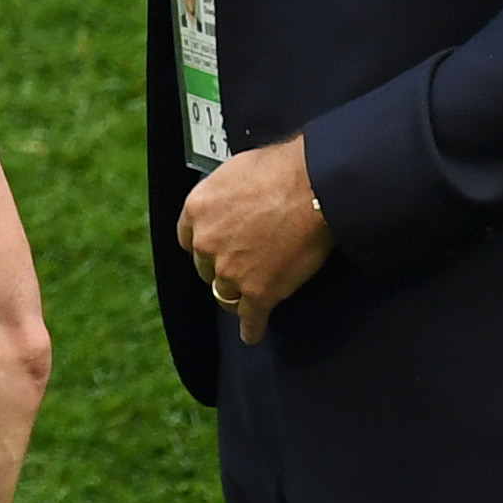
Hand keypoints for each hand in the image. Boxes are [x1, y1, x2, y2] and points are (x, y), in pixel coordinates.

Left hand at [175, 136, 331, 342]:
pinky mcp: (259, 293)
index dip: (205, 245)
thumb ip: (225, 195)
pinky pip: (250, 318)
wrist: (314, 186)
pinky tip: (252, 334)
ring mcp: (231, 271)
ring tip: (246, 299)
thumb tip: (233, 201)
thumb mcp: (236, 171)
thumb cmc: (283, 169)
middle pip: (206, 268)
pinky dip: (251, 329)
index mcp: (197, 209)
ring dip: (236, 295)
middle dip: (220, 267)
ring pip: (224, 293)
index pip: (188, 238)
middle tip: (241, 264)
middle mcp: (206, 243)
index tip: (213, 249)